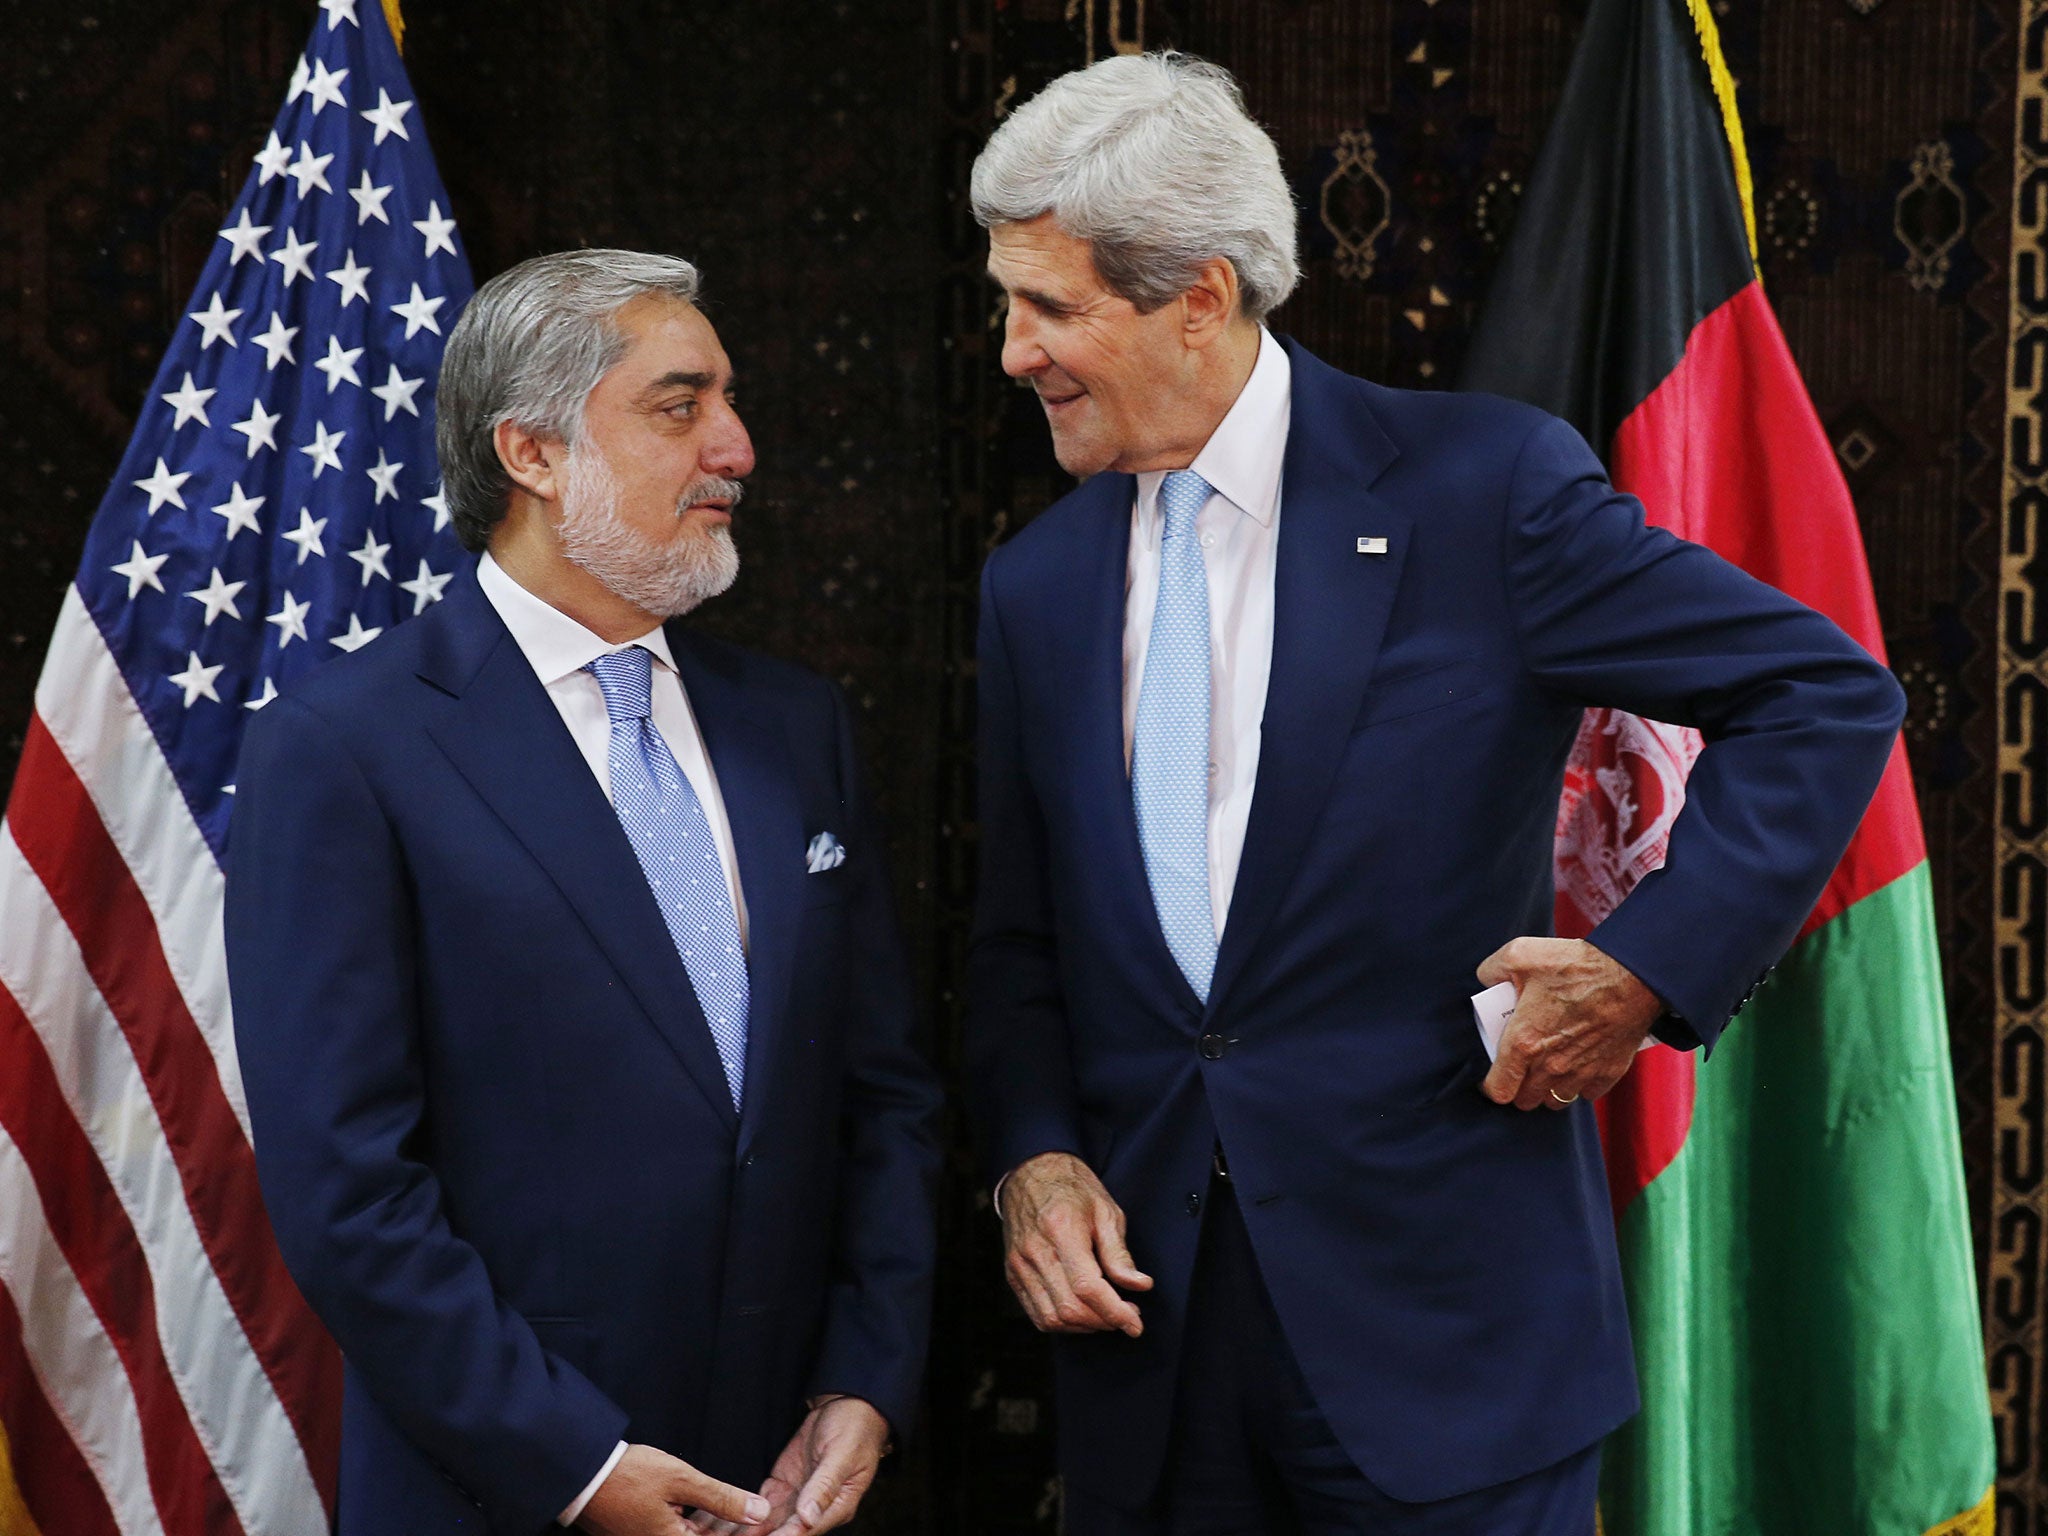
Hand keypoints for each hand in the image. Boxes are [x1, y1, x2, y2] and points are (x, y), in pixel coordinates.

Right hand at [576, 1443, 767, 1534]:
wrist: (581, 1475)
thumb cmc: (629, 1476)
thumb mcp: (681, 1480)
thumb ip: (722, 1499)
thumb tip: (761, 1512)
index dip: (744, 1533)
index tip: (769, 1524)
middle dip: (734, 1529)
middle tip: (760, 1514)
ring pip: (695, 1535)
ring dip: (717, 1525)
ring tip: (746, 1511)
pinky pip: (679, 1533)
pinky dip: (698, 1522)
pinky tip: (710, 1508)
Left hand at [682, 1397, 889, 1535]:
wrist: (848, 1405)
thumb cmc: (854, 1428)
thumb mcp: (842, 1454)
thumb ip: (824, 1486)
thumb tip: (809, 1517)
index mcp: (837, 1507)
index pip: (805, 1530)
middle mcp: (814, 1510)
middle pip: (781, 1532)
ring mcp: (797, 1499)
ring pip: (765, 1523)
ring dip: (741, 1530)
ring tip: (712, 1535)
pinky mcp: (782, 1486)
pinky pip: (758, 1505)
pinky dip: (739, 1512)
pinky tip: (719, 1521)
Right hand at [1000, 1151, 1152, 1336]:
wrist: (1032, 1174)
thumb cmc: (1073, 1190)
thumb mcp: (1106, 1211)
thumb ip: (1119, 1253)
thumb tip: (1140, 1286)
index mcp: (1061, 1230)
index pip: (1087, 1287)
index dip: (1115, 1312)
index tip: (1136, 1324)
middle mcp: (1035, 1251)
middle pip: (1070, 1308)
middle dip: (1104, 1321)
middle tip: (1127, 1314)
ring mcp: (1019, 1265)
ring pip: (1052, 1318)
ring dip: (1084, 1326)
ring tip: (1106, 1314)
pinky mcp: (1012, 1274)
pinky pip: (1037, 1314)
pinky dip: (1063, 1323)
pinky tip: (1083, 1313)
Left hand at [1477, 937, 1661, 1110]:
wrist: (1631, 975)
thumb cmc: (1575, 965)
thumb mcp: (1519, 954)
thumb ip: (1492, 970)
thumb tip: (1486, 981)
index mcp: (1523, 1042)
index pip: (1498, 1089)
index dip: (1490, 1086)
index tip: (1492, 1077)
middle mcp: (1550, 1066)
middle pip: (1525, 1100)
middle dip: (1518, 1088)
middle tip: (1520, 1067)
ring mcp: (1580, 1073)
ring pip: (1555, 1101)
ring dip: (1547, 1090)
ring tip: (1546, 1070)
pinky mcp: (1607, 1073)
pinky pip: (1586, 1094)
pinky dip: (1579, 1085)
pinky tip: (1577, 1065)